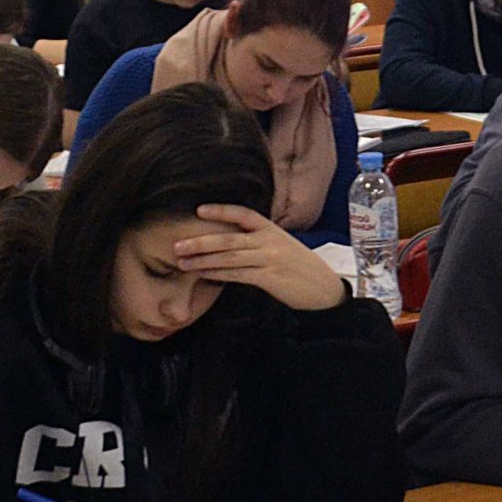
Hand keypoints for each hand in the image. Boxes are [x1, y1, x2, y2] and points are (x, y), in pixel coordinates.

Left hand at [170, 205, 341, 309]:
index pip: (244, 214)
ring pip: (229, 257)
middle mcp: (270, 241)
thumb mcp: (284, 248)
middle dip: (200, 241)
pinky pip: (237, 274)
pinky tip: (202, 274)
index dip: (221, 211)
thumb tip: (235, 240)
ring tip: (182, 262)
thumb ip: (261, 242)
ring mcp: (270, 259)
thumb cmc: (302, 270)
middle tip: (177, 245)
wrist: (325, 291)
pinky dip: (217, 273)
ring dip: (202, 260)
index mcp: (273, 230)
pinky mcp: (270, 278)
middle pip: (229, 238)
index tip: (199, 210)